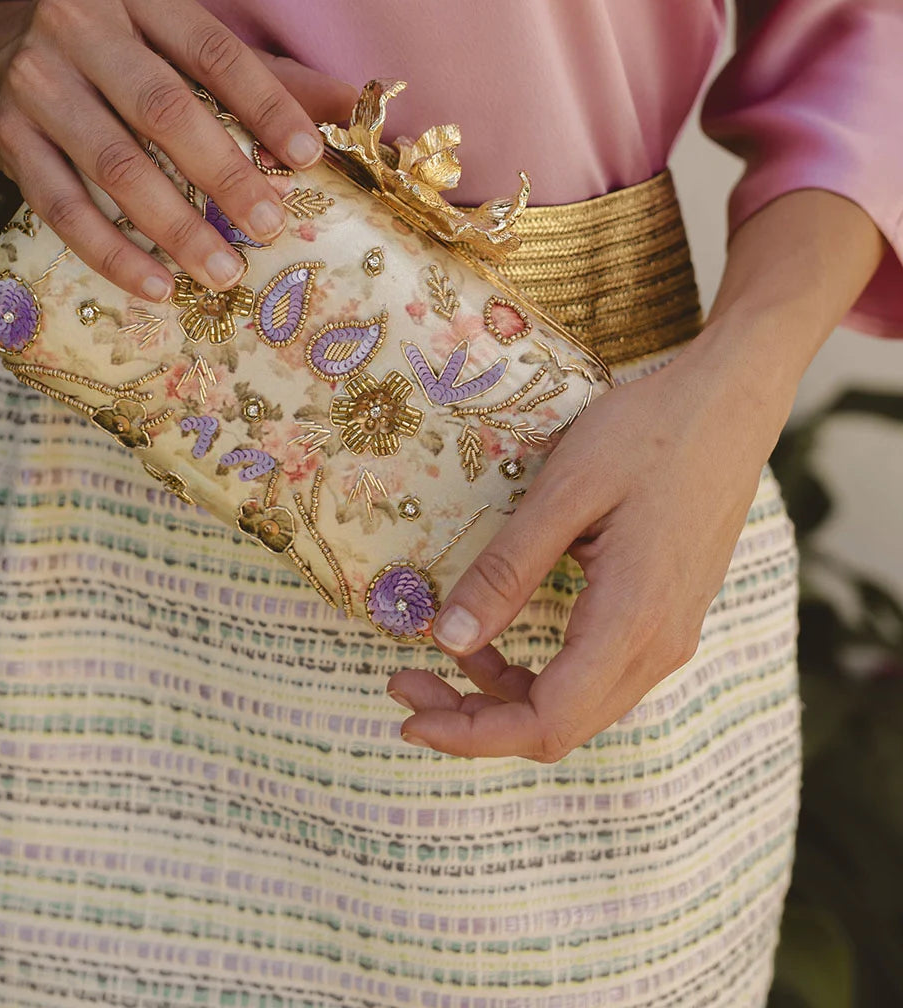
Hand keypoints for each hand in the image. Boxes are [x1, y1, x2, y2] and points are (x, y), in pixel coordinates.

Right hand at [0, 0, 357, 300]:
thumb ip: (261, 74)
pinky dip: (111, 251)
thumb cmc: (107, 54)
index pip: (212, 48)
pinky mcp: (4, 135)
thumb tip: (356, 106)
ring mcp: (33, 79)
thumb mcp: (173, 41)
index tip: (307, 158)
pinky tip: (154, 285)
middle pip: (163, 109)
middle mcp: (76, 21)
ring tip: (222, 272)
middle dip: (223, 176)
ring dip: (174, 227)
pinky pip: (61, 207)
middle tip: (269, 228)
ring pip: (113, 165)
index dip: (264, 104)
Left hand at [386, 326, 793, 760]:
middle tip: (404, 680)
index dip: (471, 734)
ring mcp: (668, 635)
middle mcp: (659, 647)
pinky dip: (535, 671)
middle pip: (558, 727)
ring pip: (575, 704)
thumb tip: (447, 639)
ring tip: (439, 653)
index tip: (407, 718)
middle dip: (474, 718)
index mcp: (633, 621)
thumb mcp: (564, 492)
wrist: (731, 401)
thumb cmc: (649, 433)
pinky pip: (593, 672)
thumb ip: (506, 571)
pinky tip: (493, 633)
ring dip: (501, 694)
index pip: (546, 723)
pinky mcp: (664, 616)